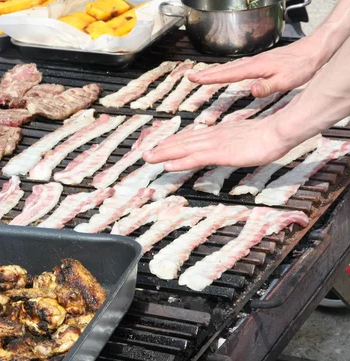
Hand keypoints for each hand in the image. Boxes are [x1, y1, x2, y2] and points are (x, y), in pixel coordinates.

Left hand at [143, 119, 303, 171]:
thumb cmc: (267, 136)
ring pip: (183, 149)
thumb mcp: (244, 139)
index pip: (191, 137)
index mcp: (218, 133)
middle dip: (162, 148)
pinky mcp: (219, 153)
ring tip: (148, 158)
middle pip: (182, 142)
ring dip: (164, 154)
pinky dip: (179, 162)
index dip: (174, 142)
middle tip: (145, 153)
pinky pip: (195, 158)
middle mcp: (212, 137)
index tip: (160, 146)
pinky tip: (168, 165)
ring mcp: (214, 144)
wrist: (278, 132)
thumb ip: (231, 143)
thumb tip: (225, 147)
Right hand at [188, 38, 323, 97]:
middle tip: (190, 77)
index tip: (195, 80)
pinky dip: (225, 70)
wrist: (312, 52)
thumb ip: (267, 87)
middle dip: (206, 74)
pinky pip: (236, 67)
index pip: (227, 74)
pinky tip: (224, 73)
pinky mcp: (259, 62)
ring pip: (229, 67)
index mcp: (255, 68)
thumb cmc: (300, 66)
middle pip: (224, 69)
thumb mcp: (285, 81)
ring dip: (214, 71)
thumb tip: (251, 91)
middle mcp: (252, 62)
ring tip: (202, 76)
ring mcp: (254, 61)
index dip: (210, 78)